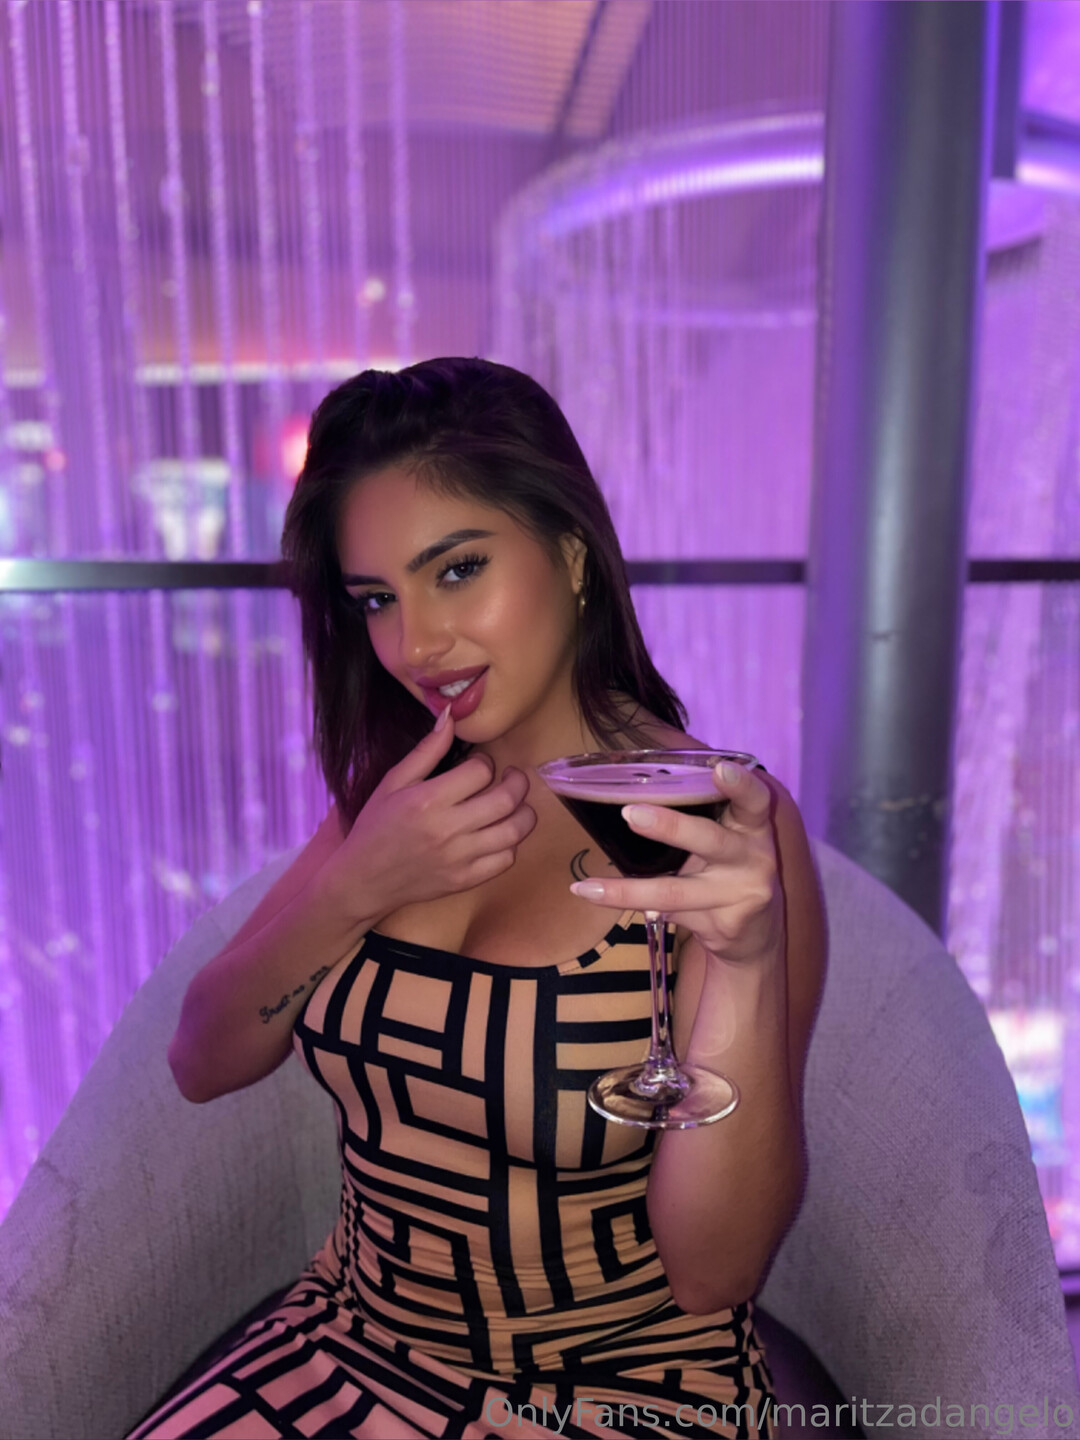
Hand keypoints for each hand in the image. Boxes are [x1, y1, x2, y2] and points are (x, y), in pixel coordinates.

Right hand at [327, 710, 535, 923]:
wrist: (363, 879)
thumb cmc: (376, 826)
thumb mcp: (393, 782)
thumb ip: (426, 750)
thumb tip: (450, 715)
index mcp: (428, 800)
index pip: (480, 771)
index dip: (485, 762)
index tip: (479, 765)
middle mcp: (447, 830)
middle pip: (506, 800)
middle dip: (517, 782)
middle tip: (512, 778)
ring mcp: (459, 858)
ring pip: (513, 831)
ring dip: (524, 813)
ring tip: (516, 805)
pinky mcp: (465, 880)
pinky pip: (505, 860)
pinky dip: (511, 844)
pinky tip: (499, 834)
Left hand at [569, 762, 782, 964]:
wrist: (753, 937)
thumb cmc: (728, 871)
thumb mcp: (727, 840)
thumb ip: (699, 819)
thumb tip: (629, 802)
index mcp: (752, 826)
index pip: (754, 800)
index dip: (740, 784)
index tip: (719, 768)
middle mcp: (753, 858)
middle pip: (709, 840)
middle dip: (669, 827)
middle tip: (630, 814)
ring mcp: (740, 896)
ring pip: (675, 891)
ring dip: (627, 890)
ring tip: (588, 887)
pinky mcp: (724, 926)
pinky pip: (670, 914)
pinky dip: (636, 906)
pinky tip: (604, 901)